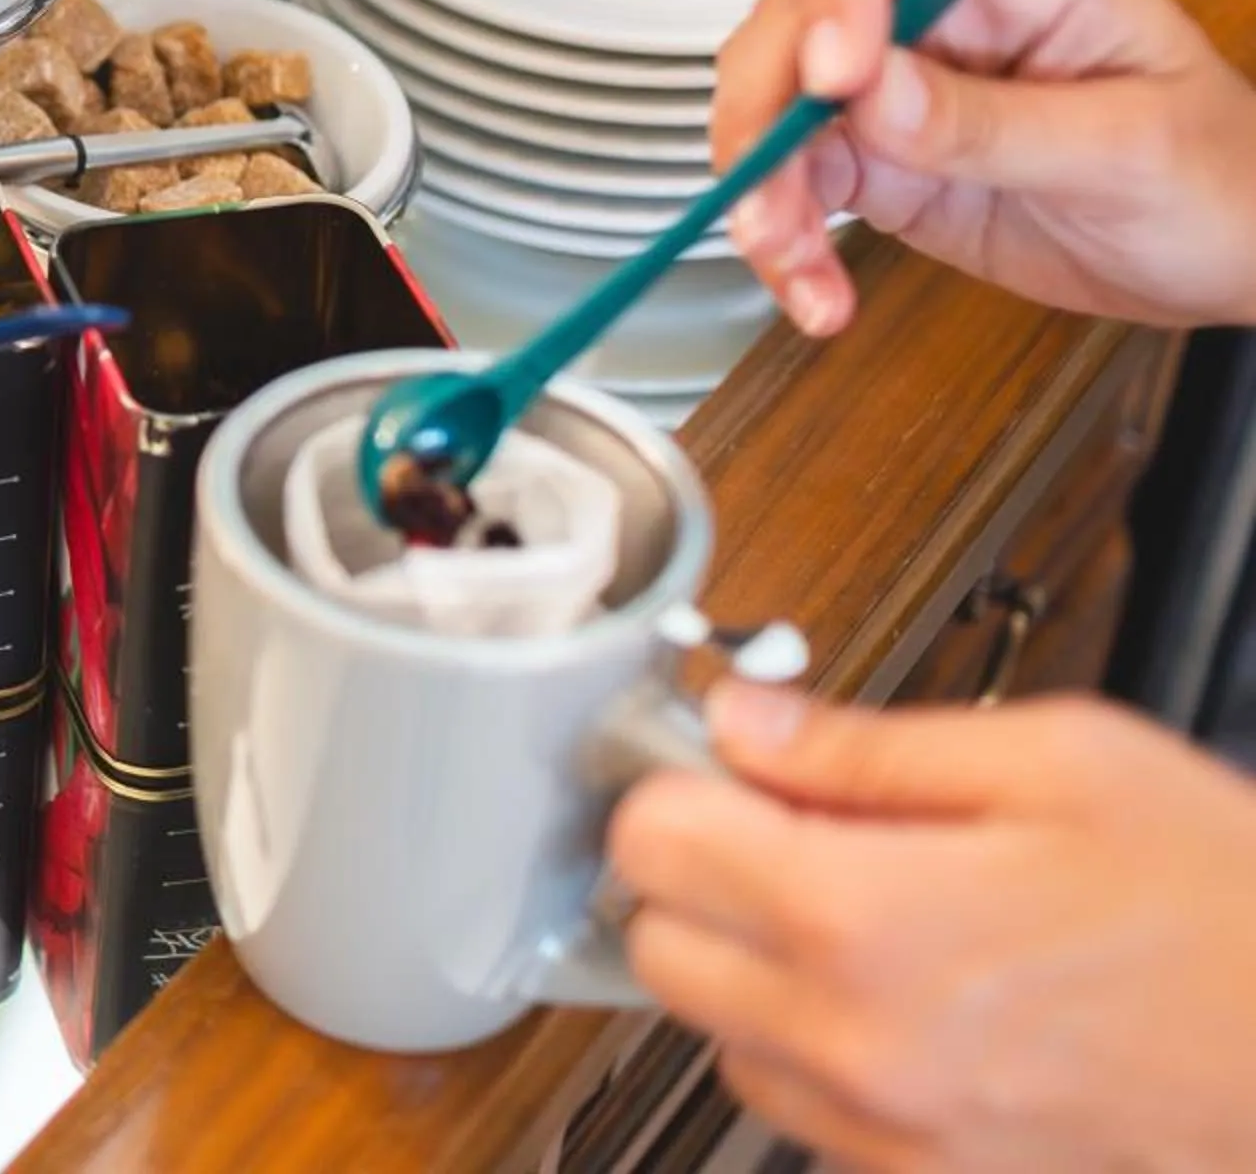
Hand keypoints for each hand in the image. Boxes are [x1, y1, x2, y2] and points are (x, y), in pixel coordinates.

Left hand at [612, 686, 1255, 1172]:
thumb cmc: (1222, 909)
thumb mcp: (1058, 763)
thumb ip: (868, 746)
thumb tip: (746, 723)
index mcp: (867, 918)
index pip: (651, 842)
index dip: (684, 784)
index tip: (727, 769)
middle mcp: (854, 1040)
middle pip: (658, 942)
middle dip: (702, 875)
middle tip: (786, 830)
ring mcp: (884, 1126)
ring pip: (716, 1031)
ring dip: (754, 966)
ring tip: (863, 912)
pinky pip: (797, 1104)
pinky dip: (815, 1046)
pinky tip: (900, 992)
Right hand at [718, 0, 1255, 334]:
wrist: (1226, 255)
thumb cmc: (1217, 173)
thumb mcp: (1125, 147)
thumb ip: (993, 121)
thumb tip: (872, 94)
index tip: (838, 68)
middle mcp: (940, 11)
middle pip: (801, 7)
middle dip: (769, 97)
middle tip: (779, 180)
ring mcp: (900, 87)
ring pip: (774, 96)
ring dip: (759, 178)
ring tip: (786, 253)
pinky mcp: (879, 162)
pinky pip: (795, 182)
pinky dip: (781, 236)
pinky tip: (810, 287)